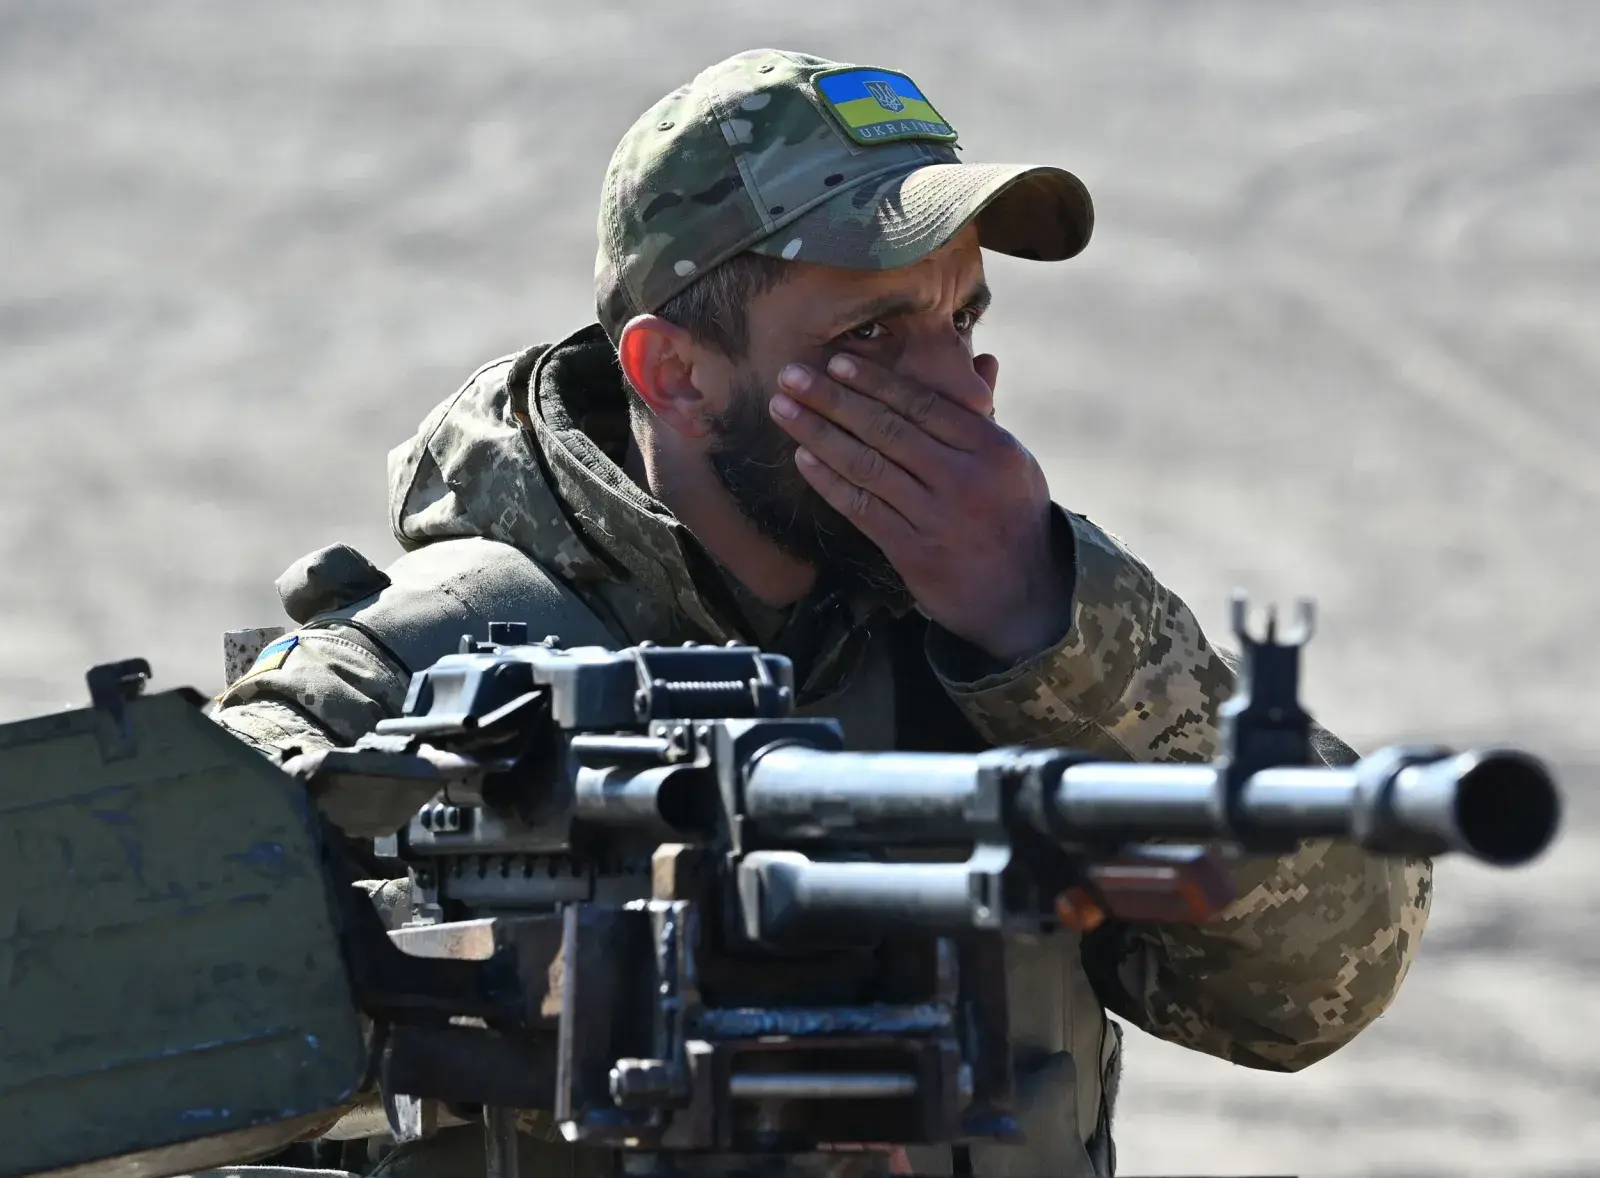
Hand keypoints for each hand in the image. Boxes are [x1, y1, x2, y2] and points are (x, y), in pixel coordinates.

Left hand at [771, 351, 1071, 664]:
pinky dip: (829, 481)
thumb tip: (982, 360)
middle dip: (832, 399)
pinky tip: (803, 458)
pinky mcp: (913, 552)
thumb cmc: (1013, 517)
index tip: (835, 362)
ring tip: (782, 409)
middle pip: (886, 429)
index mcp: (991, 448)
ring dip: (817, 433)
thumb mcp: (1014, 463)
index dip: (874, 381)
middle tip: (790, 375)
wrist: (1024, 595)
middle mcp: (964, 479)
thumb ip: (985, 415)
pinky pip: (862, 509)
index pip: (922, 404)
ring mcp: (937, 517)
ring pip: (866, 466)